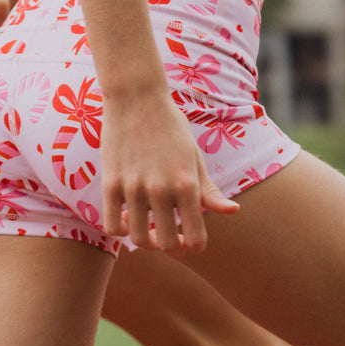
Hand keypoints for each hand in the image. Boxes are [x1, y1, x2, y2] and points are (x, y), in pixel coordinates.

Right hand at [101, 83, 238, 253]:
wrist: (136, 97)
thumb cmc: (171, 127)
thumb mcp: (194, 157)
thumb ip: (210, 190)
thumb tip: (233, 212)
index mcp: (187, 184)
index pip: (195, 240)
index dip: (194, 247)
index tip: (190, 240)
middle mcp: (161, 189)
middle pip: (166, 245)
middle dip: (171, 248)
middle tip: (170, 238)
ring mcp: (133, 187)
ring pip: (138, 240)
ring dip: (145, 241)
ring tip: (148, 229)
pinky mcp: (110, 183)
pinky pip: (112, 226)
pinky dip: (121, 231)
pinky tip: (127, 219)